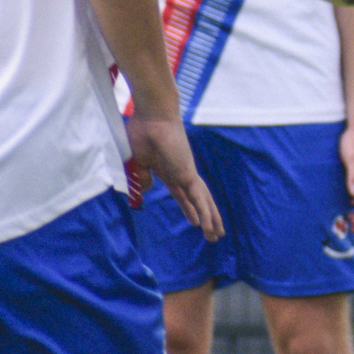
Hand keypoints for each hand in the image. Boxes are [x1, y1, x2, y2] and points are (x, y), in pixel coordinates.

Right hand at [128, 115, 222, 239]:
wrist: (151, 116)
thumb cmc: (141, 133)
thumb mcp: (137, 161)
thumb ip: (142, 176)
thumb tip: (146, 190)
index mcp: (168, 171)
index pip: (182, 196)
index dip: (189, 209)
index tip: (195, 221)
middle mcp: (180, 174)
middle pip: (197, 201)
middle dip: (205, 217)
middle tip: (214, 234)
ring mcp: (186, 174)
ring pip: (202, 201)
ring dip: (211, 219)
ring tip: (216, 236)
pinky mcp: (187, 174)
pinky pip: (197, 198)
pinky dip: (204, 213)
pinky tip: (207, 226)